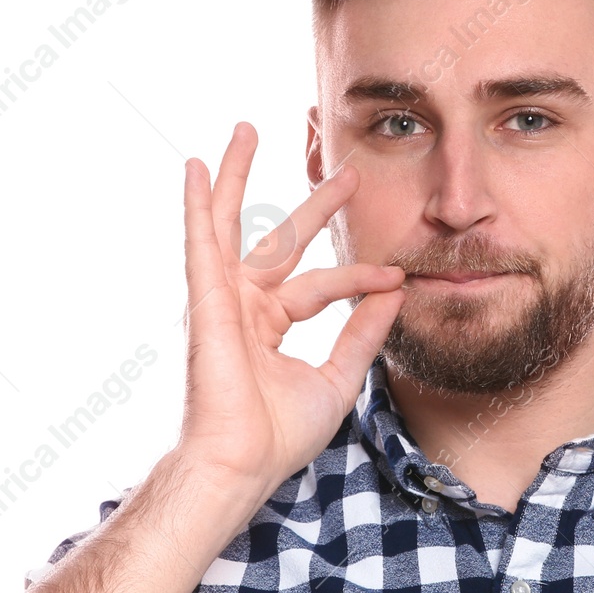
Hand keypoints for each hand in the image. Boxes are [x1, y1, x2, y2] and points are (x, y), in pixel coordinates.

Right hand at [172, 121, 405, 493]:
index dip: (360, 278)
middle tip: (344, 172)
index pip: (321, 286)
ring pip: (230, 225)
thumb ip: (361, 334)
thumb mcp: (338, 378)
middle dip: (312, 207)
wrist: (243, 462)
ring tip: (245, 129)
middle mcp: (244, 307)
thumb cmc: (280, 435)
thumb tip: (395, 294)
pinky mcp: (206, 300)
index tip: (399, 275)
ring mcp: (221, 300)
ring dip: (237, 176)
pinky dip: (196, 203)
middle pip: (278, 242)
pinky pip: (200, 242)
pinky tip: (194, 166)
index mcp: (270, 326)